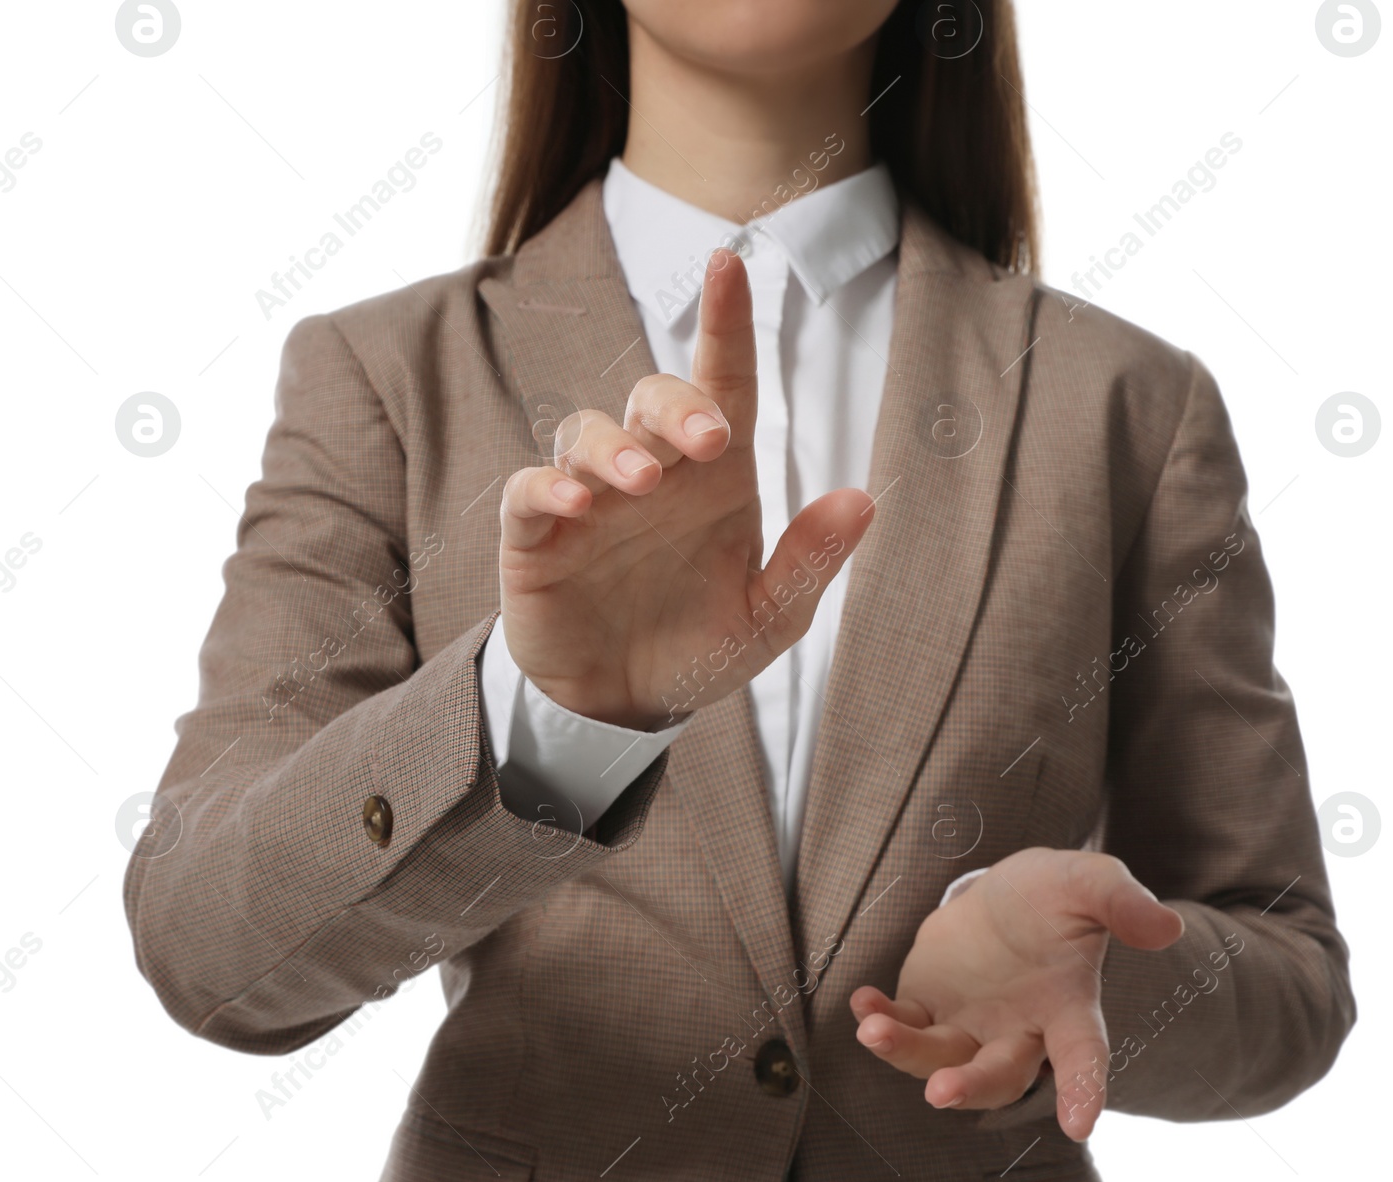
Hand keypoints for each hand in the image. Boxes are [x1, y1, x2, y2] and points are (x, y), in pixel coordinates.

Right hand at [498, 248, 873, 729]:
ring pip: (587, 430)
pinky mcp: (537, 535)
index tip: (730, 264)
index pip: (725, 383)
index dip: (726, 323)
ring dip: (614, 445)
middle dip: (678, 403)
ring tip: (641, 482)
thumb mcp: (769, 619)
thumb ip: (810, 562)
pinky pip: (530, 489)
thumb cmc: (698, 647)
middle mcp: (653, 473)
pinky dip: (547, 484)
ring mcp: (591, 499)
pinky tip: (577, 503)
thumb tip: (862, 499)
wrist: (624, 706)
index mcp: (715, 480)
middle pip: (654, 397)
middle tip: (708, 440)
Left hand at [849, 848, 1183, 1140]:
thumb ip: (1122, 902)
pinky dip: (882, 1021)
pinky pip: (904, 1027)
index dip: (1083, 1088)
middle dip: (971, 1085)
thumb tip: (1166, 926)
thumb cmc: (1057, 895)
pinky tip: (863, 1005)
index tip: (1079, 1125)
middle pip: (998, 1075)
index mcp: (1068, 1007)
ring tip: (875, 1031)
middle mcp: (1019, 1031)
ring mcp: (970, 1026)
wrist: (1007, 891)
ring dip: (907, 1053)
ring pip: (940, 1059)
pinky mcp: (929, 1008)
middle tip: (941, 1091)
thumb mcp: (1091, 882)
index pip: (1083, 1056)